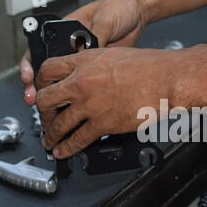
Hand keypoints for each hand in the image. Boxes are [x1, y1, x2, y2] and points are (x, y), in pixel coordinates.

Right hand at [20, 0, 148, 104]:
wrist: (136, 14)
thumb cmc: (117, 9)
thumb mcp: (104, 22)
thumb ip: (96, 39)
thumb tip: (89, 56)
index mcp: (65, 32)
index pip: (40, 49)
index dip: (31, 64)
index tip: (28, 76)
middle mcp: (71, 48)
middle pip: (49, 70)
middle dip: (39, 85)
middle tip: (34, 97)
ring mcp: (84, 61)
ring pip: (65, 81)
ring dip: (56, 94)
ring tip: (50, 107)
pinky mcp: (97, 70)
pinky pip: (83, 85)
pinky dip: (78, 96)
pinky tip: (74, 104)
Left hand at [35, 47, 190, 158]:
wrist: (167, 79)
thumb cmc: (151, 66)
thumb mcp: (115, 56)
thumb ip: (96, 65)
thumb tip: (89, 75)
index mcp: (84, 61)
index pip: (47, 70)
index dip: (40, 83)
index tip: (42, 90)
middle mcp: (81, 82)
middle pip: (45, 99)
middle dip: (42, 112)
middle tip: (45, 118)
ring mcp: (90, 104)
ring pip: (58, 123)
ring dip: (51, 135)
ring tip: (50, 141)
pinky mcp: (102, 123)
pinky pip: (77, 139)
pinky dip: (67, 148)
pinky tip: (64, 151)